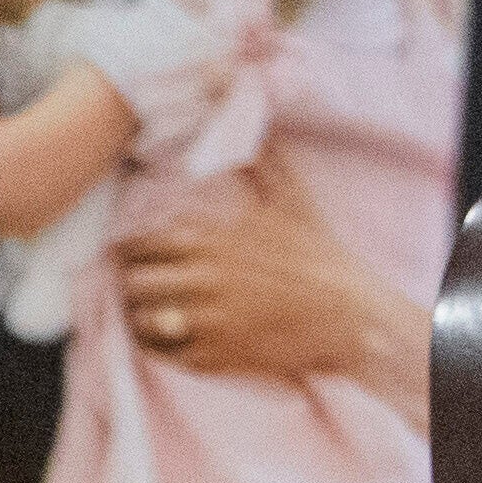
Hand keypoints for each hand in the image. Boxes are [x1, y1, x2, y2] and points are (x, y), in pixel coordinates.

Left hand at [109, 165, 400, 388]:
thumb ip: (264, 165)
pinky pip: (166, 353)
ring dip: (140, 316)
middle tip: (139, 285)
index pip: (143, 244)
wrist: (350, 314)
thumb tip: (254, 126)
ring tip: (148, 313)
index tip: (132, 254)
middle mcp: (203, 280)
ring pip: (143, 320)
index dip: (132, 249)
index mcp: (212, 240)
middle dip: (133, 283)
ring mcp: (208, 321)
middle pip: (135, 283)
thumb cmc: (321, 256)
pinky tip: (167, 339)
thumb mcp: (293, 202)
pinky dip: (159, 347)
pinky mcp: (217, 356)